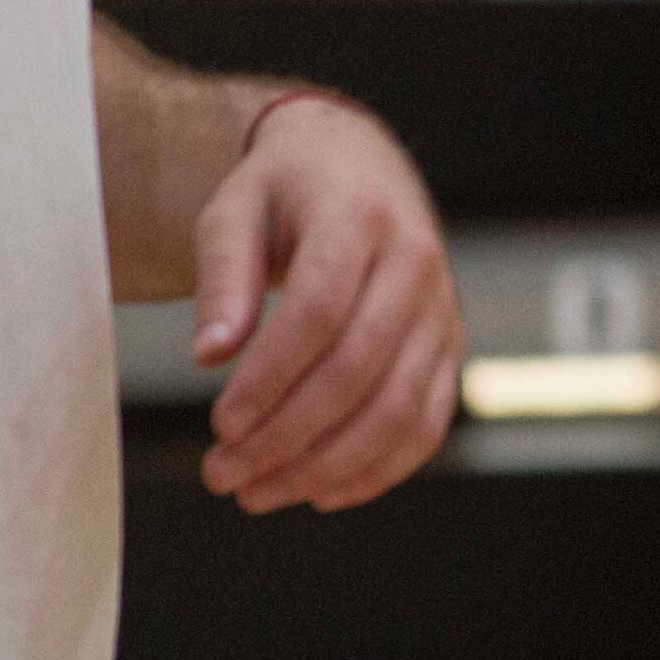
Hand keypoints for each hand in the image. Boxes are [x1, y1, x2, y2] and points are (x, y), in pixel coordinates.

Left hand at [192, 93, 460, 512]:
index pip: (319, 311)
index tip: (219, 424)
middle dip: (286, 436)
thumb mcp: (234, 210)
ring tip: (258, 493)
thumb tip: (211, 355)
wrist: (357, 166)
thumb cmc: (286, 191)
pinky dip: (378, 470)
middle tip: (221, 474)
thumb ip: (222, 278)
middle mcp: (416, 263)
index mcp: (360, 217)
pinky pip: (426, 424)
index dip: (269, 377)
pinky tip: (321, 492)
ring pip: (397, 409)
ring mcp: (441, 310)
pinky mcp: (448, 348)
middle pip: (358, 369)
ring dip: (326, 466)